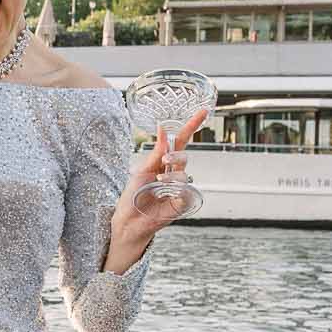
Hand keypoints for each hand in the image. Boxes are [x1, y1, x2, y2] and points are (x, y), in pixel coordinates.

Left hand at [109, 108, 207, 260]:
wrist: (128, 220)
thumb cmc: (133, 195)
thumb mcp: (142, 170)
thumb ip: (156, 152)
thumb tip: (163, 129)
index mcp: (164, 162)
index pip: (181, 141)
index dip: (191, 126)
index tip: (202, 111)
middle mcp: (174, 173)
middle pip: (184, 156)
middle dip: (176, 156)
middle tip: (165, 161)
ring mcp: (179, 188)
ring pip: (184, 174)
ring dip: (172, 176)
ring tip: (159, 183)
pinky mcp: (182, 204)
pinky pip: (187, 191)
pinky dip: (177, 189)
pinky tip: (167, 192)